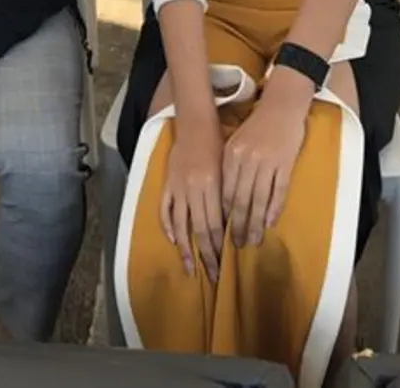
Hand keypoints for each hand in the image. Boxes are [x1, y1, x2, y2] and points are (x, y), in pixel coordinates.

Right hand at [161, 117, 223, 282]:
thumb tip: (234, 225)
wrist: (195, 124)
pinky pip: (165, 209)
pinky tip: (173, 241)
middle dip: (207, 255)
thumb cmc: (218, 144)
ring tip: (191, 269)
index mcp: (211, 185)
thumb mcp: (229, 168)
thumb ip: (229, 196)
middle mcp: (192, 189)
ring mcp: (177, 187)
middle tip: (213, 276)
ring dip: (186, 249)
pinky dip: (168, 227)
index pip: (215, 224)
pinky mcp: (167, 183)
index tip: (225, 265)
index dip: (219, 246)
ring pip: (181, 225)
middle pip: (199, 229)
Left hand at [222, 79, 308, 248]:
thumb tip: (226, 199)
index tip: (222, 231)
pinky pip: (278, 191)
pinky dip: (274, 209)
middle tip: (237, 244)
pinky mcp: (285, 163)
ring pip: (259, 200)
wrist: (281, 106)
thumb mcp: (236, 143)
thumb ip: (230, 167)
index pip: (225, 191)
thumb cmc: (257, 126)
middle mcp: (246, 159)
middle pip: (240, 200)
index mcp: (231, 154)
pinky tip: (270, 223)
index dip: (224, 214)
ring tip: (254, 241)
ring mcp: (267, 162)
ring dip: (256, 223)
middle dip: (238, 225)